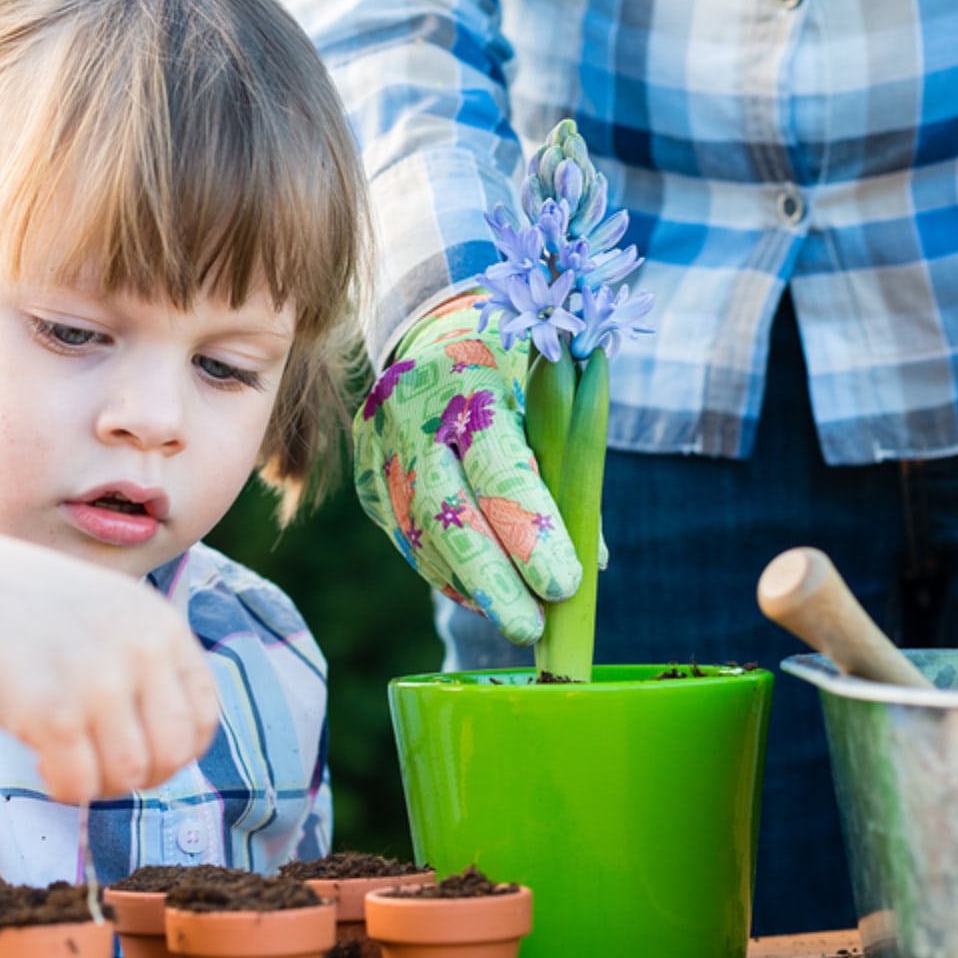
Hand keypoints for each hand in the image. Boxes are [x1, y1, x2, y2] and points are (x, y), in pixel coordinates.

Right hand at [0, 524, 220, 802]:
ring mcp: (99, 679)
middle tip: (101, 764)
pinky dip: (63, 788)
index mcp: (163, 625)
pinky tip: (42, 762)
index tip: (141, 753)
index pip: (205, 717)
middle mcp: (141, 650)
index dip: (177, 752)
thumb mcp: (112, 613)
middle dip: (141, 775)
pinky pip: (80, 784)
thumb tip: (179, 746)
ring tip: (69, 760)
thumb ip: (149, 664)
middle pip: (174, 753)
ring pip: (129, 774)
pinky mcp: (52, 709)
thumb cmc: (29, 609)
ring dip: (99, 784)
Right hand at [352, 293, 580, 643]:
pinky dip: (445, 573)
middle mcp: (412, 416)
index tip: (566, 585)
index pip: (498, 469)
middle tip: (532, 630)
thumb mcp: (550, 395)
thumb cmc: (512, 362)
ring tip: (517, 620)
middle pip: (447, 513)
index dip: (531, 533)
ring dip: (470, 586)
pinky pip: (406, 539)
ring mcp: (379, 449)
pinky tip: (479, 595)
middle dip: (492, 580)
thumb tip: (591, 560)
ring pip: (420, 535)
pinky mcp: (366, 478)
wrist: (431, 327)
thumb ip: (569, 470)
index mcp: (468, 383)